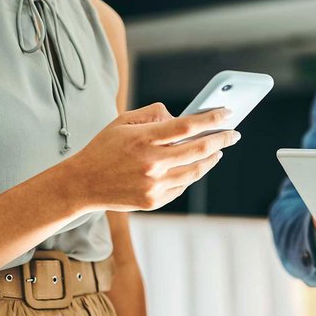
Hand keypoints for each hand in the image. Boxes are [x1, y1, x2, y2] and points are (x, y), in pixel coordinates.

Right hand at [66, 103, 240, 211]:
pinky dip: (192, 174)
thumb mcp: (123, 121)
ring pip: (195, 171)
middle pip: (198, 150)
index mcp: (144, 139)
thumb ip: (153, 114)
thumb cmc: (104, 148)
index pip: (187, 125)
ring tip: (219, 151)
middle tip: (234, 134)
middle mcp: (152, 163)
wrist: (82, 184)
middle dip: (222, 140)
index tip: (228, 114)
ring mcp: (154, 185)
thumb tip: (181, 117)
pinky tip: (196, 166)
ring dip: (211, 159)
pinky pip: (182, 186)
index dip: (211, 119)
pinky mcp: (154, 201)